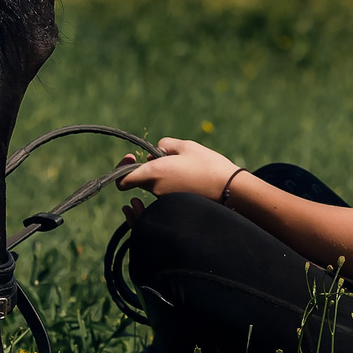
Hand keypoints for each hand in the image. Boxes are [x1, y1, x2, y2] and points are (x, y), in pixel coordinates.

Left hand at [115, 137, 239, 202]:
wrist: (231, 189)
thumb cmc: (208, 164)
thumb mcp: (185, 146)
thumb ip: (165, 145)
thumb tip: (154, 153)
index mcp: (154, 174)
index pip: (123, 180)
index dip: (122, 169)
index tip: (131, 157)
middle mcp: (156, 190)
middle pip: (141, 180)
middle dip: (149, 167)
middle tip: (168, 157)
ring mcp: (167, 201)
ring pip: (156, 186)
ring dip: (163, 176)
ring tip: (185, 167)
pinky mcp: (178, 206)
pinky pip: (168, 194)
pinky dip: (173, 185)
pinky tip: (190, 178)